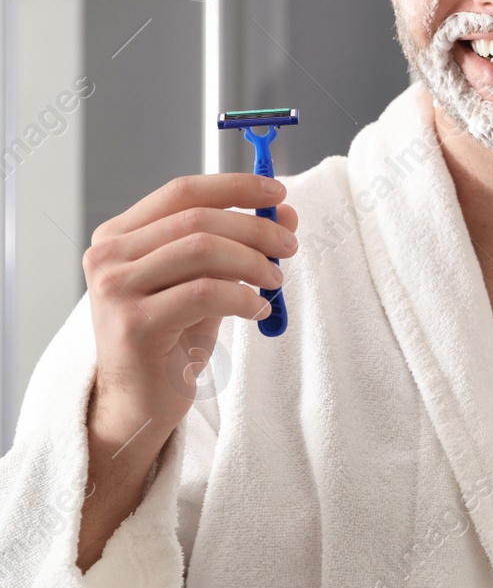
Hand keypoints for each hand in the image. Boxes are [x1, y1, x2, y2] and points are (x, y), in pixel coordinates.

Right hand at [83, 173, 298, 451]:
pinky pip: (205, 294)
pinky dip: (244, 297)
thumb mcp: (207, 280)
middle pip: (197, 219)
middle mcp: (108, 257)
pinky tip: (258, 310)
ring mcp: (115, 290)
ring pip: (202, 250)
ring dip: (253, 261)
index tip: (278, 193)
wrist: (140, 399)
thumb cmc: (173, 336)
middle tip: (289, 245)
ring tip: (275, 280)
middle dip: (255, 228)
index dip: (235, 187)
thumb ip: (237, 244)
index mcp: (118, 235)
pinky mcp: (134, 324)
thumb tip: (285, 213)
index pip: (182, 192)